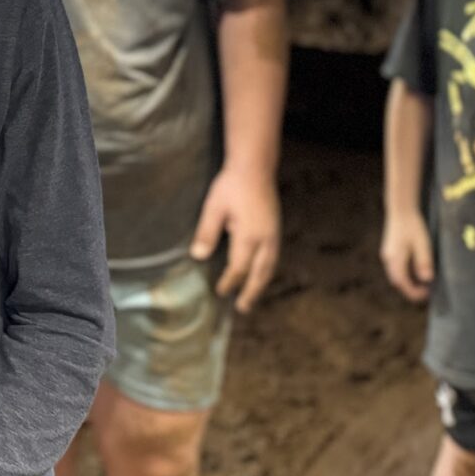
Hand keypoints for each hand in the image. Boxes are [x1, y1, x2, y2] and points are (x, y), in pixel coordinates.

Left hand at [190, 165, 280, 314]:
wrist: (255, 167)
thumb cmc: (231, 186)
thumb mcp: (213, 207)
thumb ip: (207, 232)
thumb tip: (198, 256)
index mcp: (249, 236)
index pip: (239, 268)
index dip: (230, 282)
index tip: (220, 292)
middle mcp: (266, 239)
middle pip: (260, 274)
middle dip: (251, 292)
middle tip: (242, 308)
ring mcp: (274, 234)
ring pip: (270, 266)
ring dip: (261, 283)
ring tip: (252, 296)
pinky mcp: (275, 228)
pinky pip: (273, 257)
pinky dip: (266, 270)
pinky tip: (260, 273)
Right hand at [381, 209, 434, 302]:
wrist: (400, 210)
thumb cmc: (413, 226)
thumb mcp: (423, 244)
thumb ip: (424, 262)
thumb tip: (427, 280)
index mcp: (395, 259)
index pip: (402, 283)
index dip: (414, 292)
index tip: (427, 294)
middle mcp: (388, 259)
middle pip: (397, 281)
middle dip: (410, 290)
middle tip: (426, 292)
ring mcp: (387, 255)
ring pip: (395, 275)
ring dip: (407, 282)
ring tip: (422, 284)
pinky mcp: (389, 251)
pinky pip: (395, 269)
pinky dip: (404, 275)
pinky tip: (415, 272)